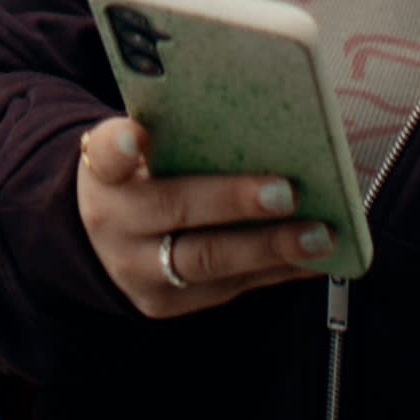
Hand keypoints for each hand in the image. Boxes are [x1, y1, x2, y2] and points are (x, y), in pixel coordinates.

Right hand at [75, 114, 334, 319]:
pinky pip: (229, 287)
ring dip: (270, 248)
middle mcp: (113, 223)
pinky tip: (315, 258)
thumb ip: (174, 132)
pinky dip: (277, 271)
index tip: (136, 136)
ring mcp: (138, 271)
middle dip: (234, 202)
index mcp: (103, 171)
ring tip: (319, 235)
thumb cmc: (140, 178)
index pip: (107, 153)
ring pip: (208, 261)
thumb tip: (259, 116)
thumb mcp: (137, 149)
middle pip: (175, 210)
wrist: (101, 241)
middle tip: (286, 193)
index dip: (120, 144)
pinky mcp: (166, 304)